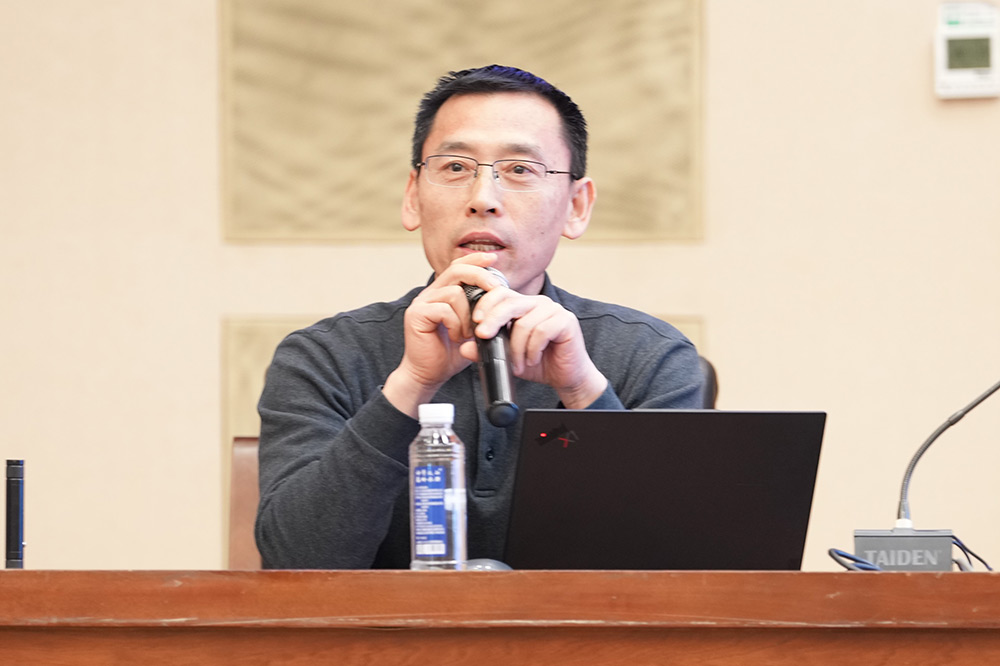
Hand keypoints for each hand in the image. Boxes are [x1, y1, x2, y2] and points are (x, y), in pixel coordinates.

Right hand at [382, 254, 506, 416]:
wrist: (429, 375)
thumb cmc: (451, 353)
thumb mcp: (473, 328)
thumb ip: (480, 311)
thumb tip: (501, 297)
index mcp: (442, 293)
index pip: (458, 267)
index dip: (475, 259)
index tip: (493, 258)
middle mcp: (430, 294)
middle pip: (457, 271)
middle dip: (481, 277)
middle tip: (497, 290)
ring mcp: (421, 303)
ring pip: (454, 293)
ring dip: (468, 314)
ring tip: (468, 333)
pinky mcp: (417, 315)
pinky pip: (445, 310)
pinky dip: (457, 325)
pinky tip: (457, 338)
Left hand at [461, 283, 607, 409]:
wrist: (566, 377)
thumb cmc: (539, 363)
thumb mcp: (507, 357)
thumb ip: (486, 351)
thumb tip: (465, 348)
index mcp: (523, 306)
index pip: (501, 294)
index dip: (486, 304)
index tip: (475, 321)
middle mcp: (538, 304)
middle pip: (510, 303)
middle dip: (493, 320)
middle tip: (483, 337)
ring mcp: (554, 311)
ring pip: (525, 323)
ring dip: (517, 348)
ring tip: (518, 365)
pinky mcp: (566, 322)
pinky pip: (542, 331)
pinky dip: (533, 350)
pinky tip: (533, 360)